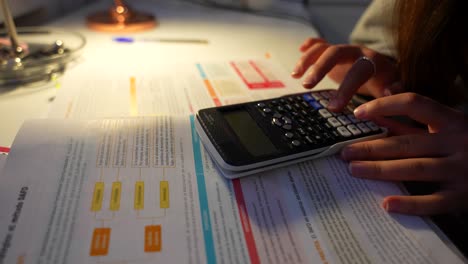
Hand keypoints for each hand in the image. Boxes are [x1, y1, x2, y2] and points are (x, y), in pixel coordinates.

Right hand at [291, 38, 400, 111]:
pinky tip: (299, 50)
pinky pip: (319, 44)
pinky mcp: (333, 52)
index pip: (357, 71)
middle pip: (336, 53)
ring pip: (323, 47)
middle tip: (306, 85)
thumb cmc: (386, 82)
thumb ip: (395, 90)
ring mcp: (343, 50)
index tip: (334, 108)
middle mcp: (356, 51)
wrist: (384, 70)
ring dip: (308, 59)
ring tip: (296, 75)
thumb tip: (389, 92)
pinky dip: (309, 45)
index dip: (346, 88)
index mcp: (372, 61)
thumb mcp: (394, 87)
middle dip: (320, 68)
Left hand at [341, 93, 467, 214]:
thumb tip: (374, 116)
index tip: (357, 112)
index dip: (385, 105)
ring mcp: (461, 170)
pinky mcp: (463, 196)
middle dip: (372, 147)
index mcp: (452, 120)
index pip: (415, 104)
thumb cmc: (466, 143)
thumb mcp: (446, 127)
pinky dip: (410, 204)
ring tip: (354, 170)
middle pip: (407, 143)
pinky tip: (386, 204)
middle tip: (344, 152)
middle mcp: (457, 142)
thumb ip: (413, 123)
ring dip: (381, 170)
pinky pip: (434, 201)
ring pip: (415, 170)